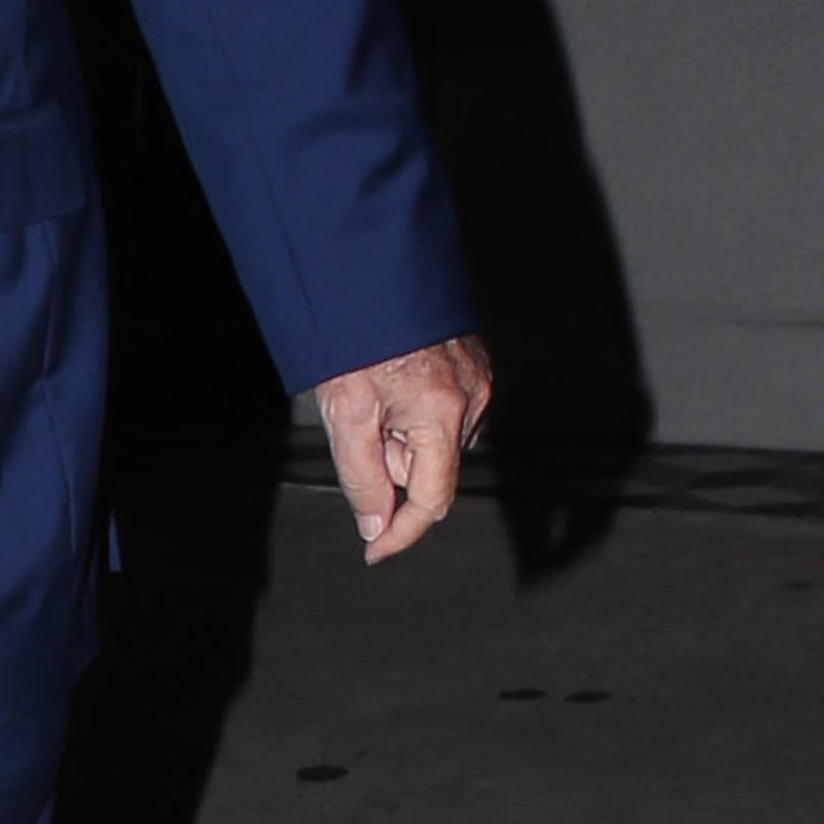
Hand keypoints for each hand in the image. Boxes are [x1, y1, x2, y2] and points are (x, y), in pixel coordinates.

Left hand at [315, 333, 491, 559]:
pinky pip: (443, 412)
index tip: (375, 550)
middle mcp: (472, 397)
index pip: (432, 499)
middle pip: (430, 469)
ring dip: (402, 436)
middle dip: (392, 462)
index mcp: (444, 412)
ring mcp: (478, 378)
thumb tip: (375, 526)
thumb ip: (361, 477)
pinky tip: (391, 382)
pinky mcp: (474, 364)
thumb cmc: (354, 337)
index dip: (401, 531)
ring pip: (435, 442)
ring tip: (374, 392)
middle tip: (361, 420)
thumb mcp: (344, 413)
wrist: (366, 274)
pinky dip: (414, 412)